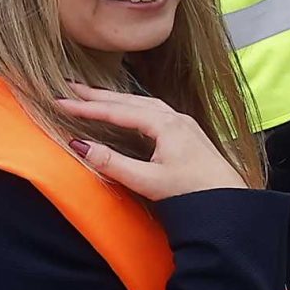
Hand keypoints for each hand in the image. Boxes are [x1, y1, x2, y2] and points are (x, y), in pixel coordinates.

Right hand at [55, 83, 250, 198]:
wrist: (229, 200)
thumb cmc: (192, 193)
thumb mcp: (147, 181)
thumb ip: (113, 163)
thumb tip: (79, 145)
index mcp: (165, 125)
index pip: (117, 111)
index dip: (87, 107)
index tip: (60, 102)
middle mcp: (175, 118)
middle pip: (129, 101)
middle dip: (97, 95)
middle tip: (68, 89)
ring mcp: (183, 123)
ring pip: (142, 103)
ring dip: (116, 99)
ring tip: (92, 96)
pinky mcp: (187, 132)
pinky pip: (154, 110)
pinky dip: (133, 106)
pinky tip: (127, 110)